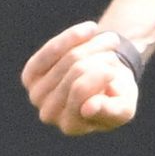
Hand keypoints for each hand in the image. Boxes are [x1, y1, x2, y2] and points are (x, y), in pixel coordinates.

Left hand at [23, 21, 143, 134]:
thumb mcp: (123, 106)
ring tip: (111, 42)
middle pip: (76, 70)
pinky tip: (91, 29)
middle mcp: (49, 114)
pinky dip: (73, 37)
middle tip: (114, 53)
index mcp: (72, 126)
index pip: (81, 89)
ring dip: (94, 44)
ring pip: (68, 57)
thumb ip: (111, 111)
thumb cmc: (116, 95)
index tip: (116, 68)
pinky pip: (53, 49)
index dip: (102, 73)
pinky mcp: (31, 74)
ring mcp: (37, 94)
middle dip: (101, 57)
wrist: (106, 80)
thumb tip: (88, 108)